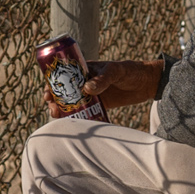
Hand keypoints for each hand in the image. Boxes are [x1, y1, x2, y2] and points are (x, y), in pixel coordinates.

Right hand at [46, 58, 164, 117]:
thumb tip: (86, 89)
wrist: (147, 83)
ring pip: (71, 102)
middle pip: (64, 91)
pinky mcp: (99, 106)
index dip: (52, 82)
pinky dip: (76, 117)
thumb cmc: (130, 70)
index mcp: (86, 69)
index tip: (47, 91)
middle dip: (54, 99)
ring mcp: (92, 95)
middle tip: (51, 106)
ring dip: (61, 109)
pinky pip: (84, 112)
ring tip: (57, 115)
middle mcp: (85, 82)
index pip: (64, 74)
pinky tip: (70, 123)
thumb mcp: (116, 70)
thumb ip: (103, 78)